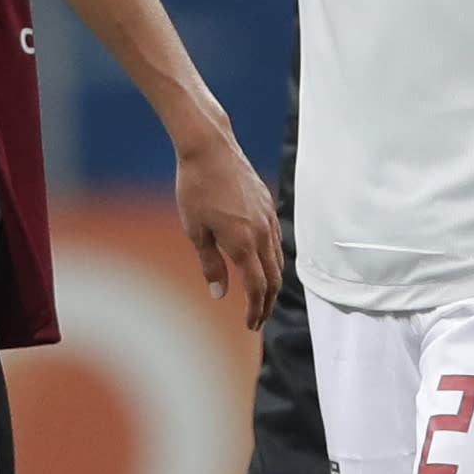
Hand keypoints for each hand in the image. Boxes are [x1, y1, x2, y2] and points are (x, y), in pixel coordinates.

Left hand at [172, 127, 280, 329]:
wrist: (210, 149)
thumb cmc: (196, 189)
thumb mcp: (195, 231)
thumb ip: (210, 264)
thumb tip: (219, 294)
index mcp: (242, 243)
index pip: (256, 287)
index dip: (254, 310)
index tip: (249, 325)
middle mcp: (262, 234)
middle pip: (273, 278)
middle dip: (267, 303)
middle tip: (257, 320)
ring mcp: (268, 218)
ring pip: (278, 260)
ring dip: (272, 283)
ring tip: (262, 298)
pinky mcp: (268, 206)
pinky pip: (276, 241)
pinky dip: (272, 260)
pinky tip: (262, 264)